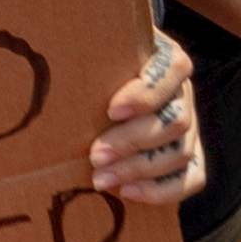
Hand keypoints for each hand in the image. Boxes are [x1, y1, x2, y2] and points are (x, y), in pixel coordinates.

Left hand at [88, 30, 198, 202]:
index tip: (111, 110)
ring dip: (139, 170)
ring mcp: (191, 127)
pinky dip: (161, 191)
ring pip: (181, 152)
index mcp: (168, 59)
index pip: (172, 70)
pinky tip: (127, 192)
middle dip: (132, 141)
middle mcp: (183, 92)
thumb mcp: (96, 50)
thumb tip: (49, 50)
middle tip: (95, 156)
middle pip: (175, 121)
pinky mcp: (190, 158)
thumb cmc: (96, 65)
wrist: (105, 88)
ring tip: (101, 179)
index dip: (146, 94)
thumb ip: (87, 48)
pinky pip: (191, 179)